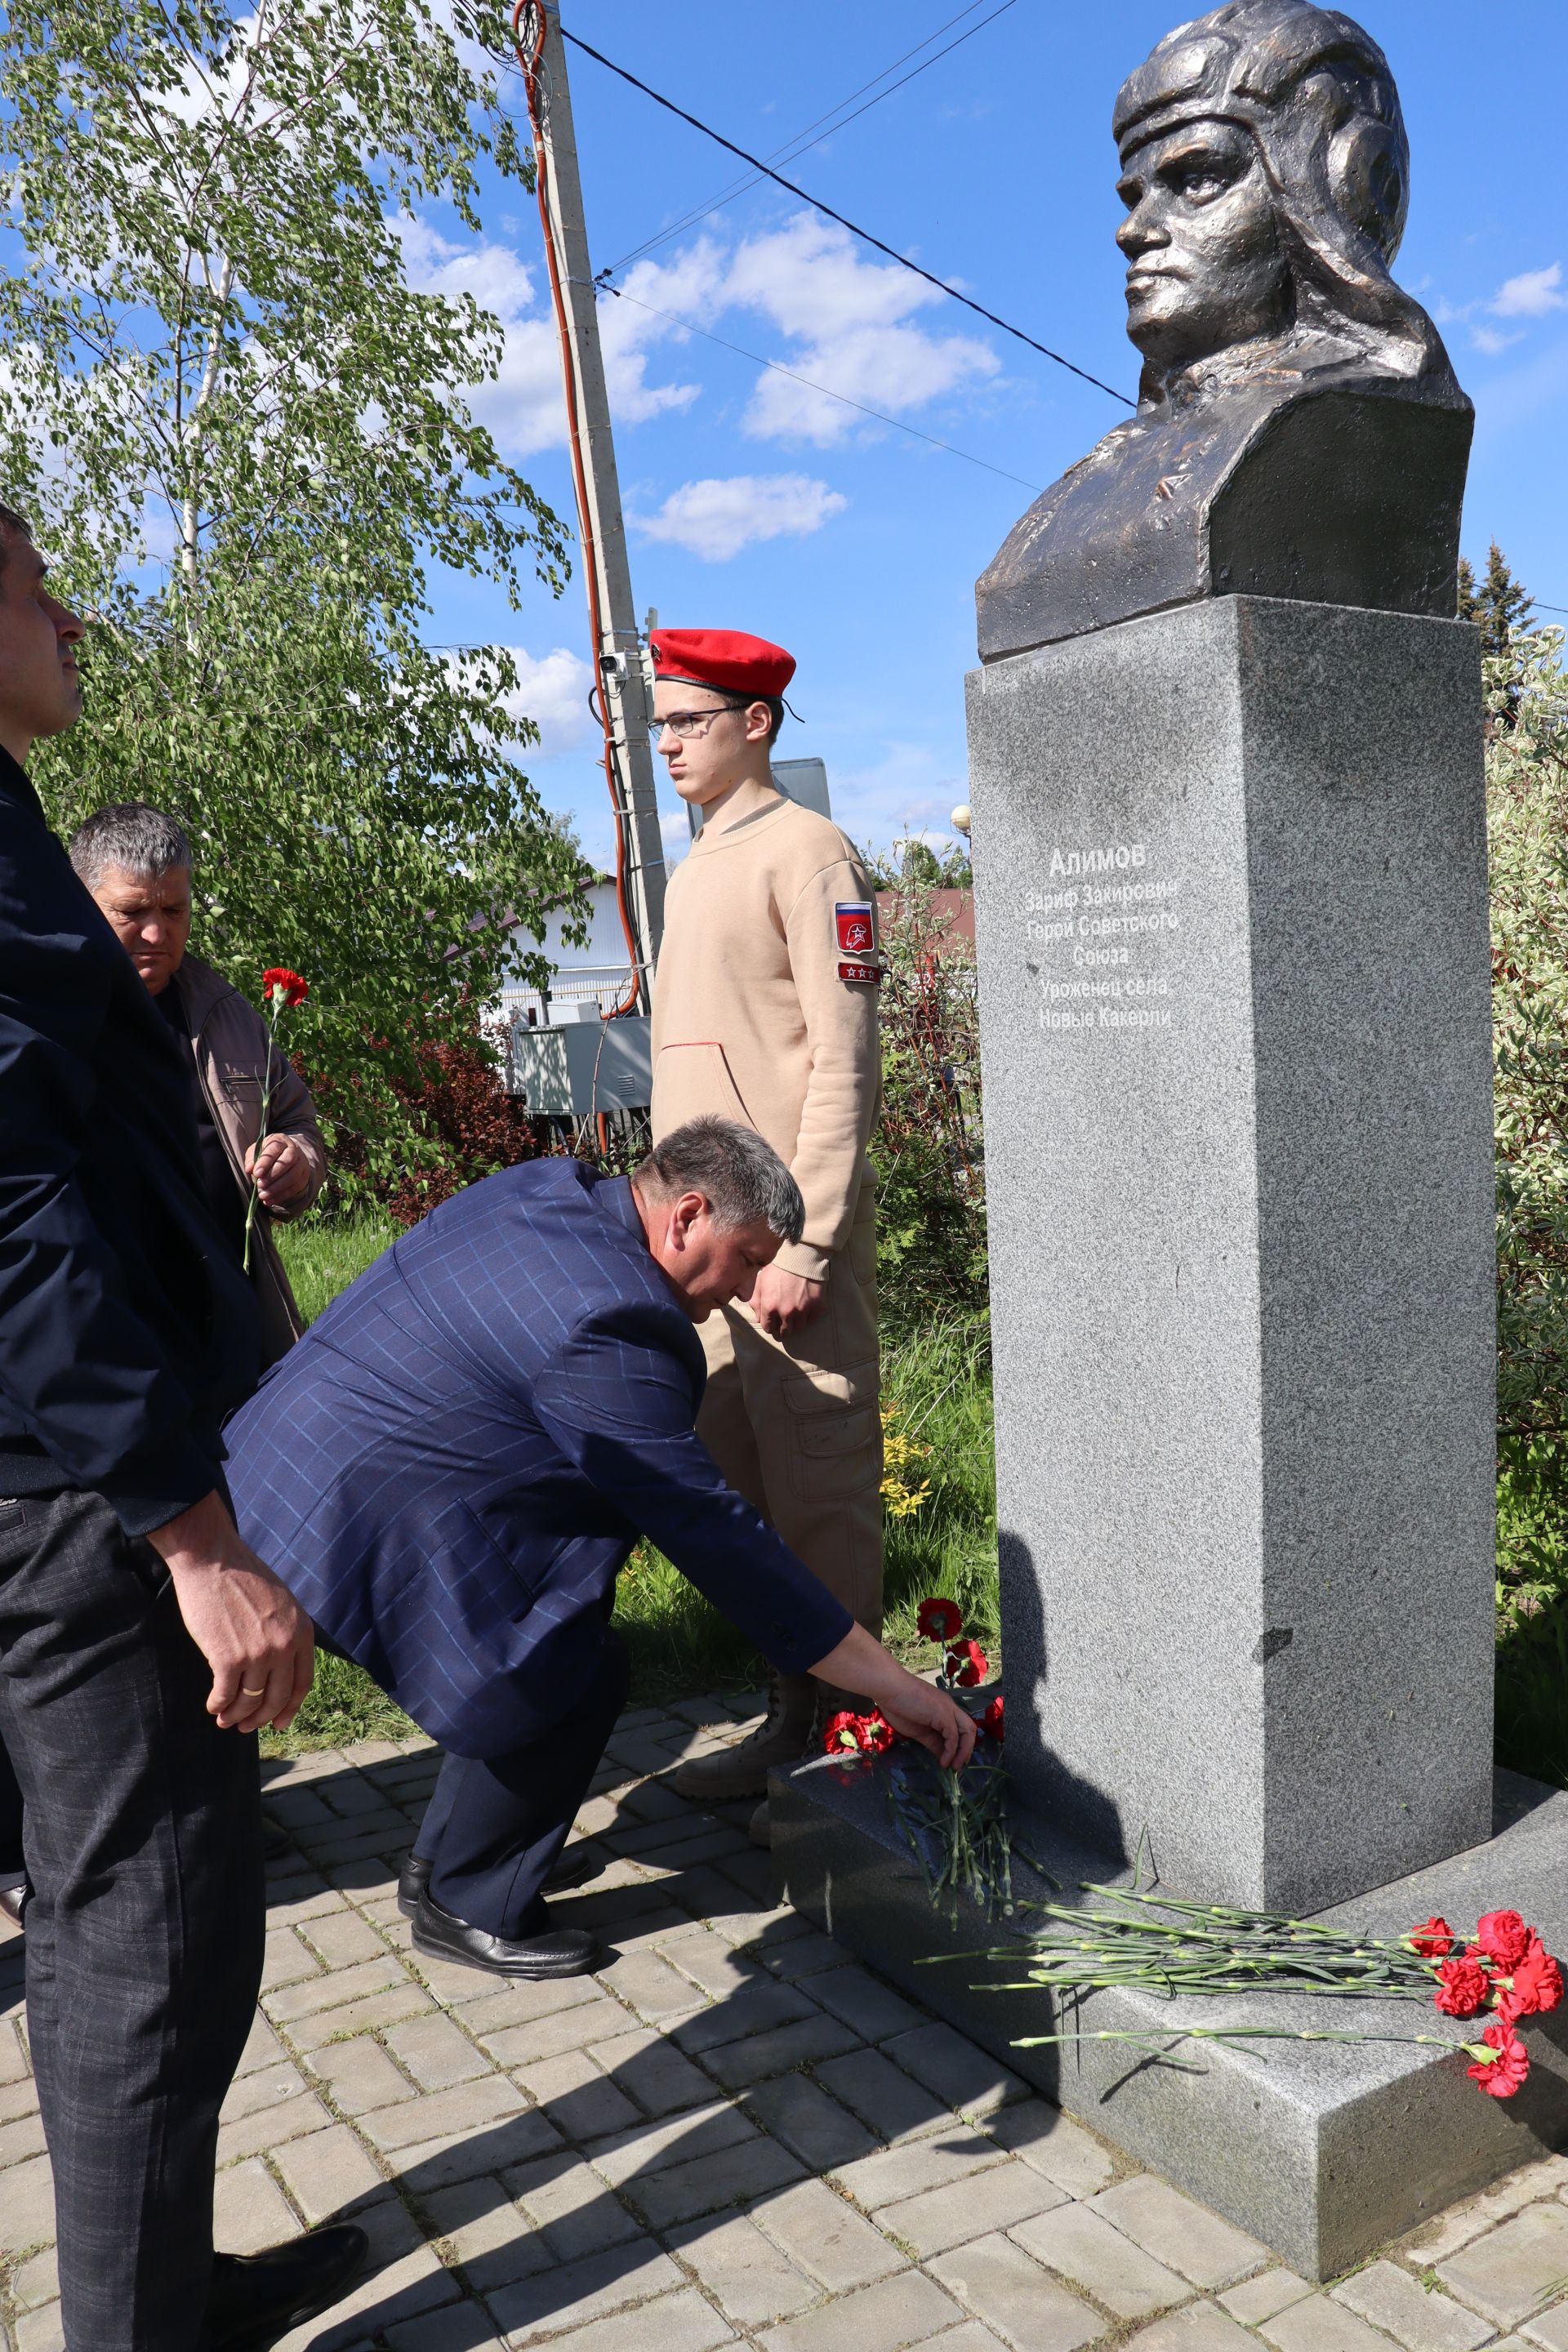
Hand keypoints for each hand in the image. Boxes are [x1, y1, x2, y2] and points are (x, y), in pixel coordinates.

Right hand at [145, 1491, 314, 1733]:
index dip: (290, 1708)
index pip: (302, 1683)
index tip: (279, 1723)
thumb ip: (285, 1633)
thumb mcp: (281, 1604)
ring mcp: (257, 1654)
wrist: (213, 1561)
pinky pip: (226, 1695)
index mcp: (301, 1632)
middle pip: (277, 1698)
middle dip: (262, 1719)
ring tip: (225, 1720)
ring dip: (236, 1716)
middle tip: (247, 1728)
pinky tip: (213, 1706)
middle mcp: (284, 1647)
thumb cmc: (243, 1579)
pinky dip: (218, 1705)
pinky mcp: (228, 1658)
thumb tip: (278, 1668)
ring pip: (250, 1701)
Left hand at [246, 1132, 311, 1208]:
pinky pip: (295, 1187)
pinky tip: (270, 1200)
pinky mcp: (304, 1176)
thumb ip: (251, 1158)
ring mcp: (301, 1163)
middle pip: (287, 1161)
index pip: (275, 1148)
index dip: (266, 1161)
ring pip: (293, 1175)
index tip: (256, 1173)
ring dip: (277, 1187)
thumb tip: (249, 1168)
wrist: (284, 1157)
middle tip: (260, 1185)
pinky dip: (282, 1195)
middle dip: (273, 1175)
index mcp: (280, 1141)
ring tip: (263, 1195)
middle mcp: (294, 1150)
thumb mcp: (256, 1152)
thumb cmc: (267, 1154)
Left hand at [750, 1264, 825, 1339]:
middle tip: (785, 1320)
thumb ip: (756, 1301)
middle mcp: (785, 1312)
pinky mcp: (816, 1307)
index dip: (770, 1325)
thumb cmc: (778, 1268)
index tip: (774, 1322)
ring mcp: (802, 1311)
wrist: (801, 1257)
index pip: (768, 1328)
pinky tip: (806, 1308)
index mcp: (769, 1307)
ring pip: (799, 1328)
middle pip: (784, 1332)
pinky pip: (811, 1321)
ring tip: (796, 1314)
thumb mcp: (761, 1281)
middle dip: (783, 1327)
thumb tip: (758, 1317)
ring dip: (796, 1323)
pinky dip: (809, 1317)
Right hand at [808, 1622, 976, 1771]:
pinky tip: (944, 1761)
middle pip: (969, 1729)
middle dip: (967, 1749)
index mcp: (943, 1709)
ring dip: (964, 1752)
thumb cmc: (897, 1705)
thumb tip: (942, 1756)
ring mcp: (948, 1709)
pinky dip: (951, 1751)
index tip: (952, 1761)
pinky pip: (953, 1736)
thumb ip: (931, 1741)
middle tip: (958, 1765)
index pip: (959, 1729)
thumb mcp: (917, 1729)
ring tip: (954, 1766)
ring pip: (968, 1731)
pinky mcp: (943, 1714)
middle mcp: (950, 1707)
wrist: (889, 1688)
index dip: (959, 1747)